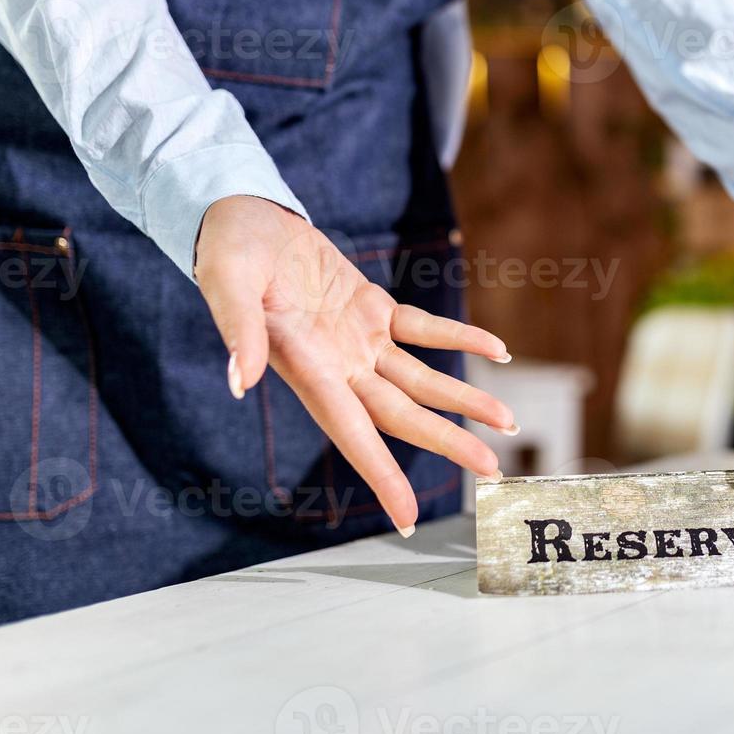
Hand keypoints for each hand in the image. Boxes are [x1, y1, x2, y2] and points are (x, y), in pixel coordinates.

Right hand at [194, 195, 514, 533]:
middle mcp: (336, 365)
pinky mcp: (371, 308)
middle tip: (492, 469)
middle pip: (400, 415)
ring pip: (420, 380)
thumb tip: (240, 381)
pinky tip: (498, 350)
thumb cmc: (227, 250)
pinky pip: (423, 329)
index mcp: (303, 367)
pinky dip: (460, 339)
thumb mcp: (227, 284)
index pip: (350, 431)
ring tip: (507, 422)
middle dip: (447, 442)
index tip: (407, 517)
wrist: (239, 216)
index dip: (380, 475)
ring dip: (463, 400)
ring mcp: (357, 340)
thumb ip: (238, 332)